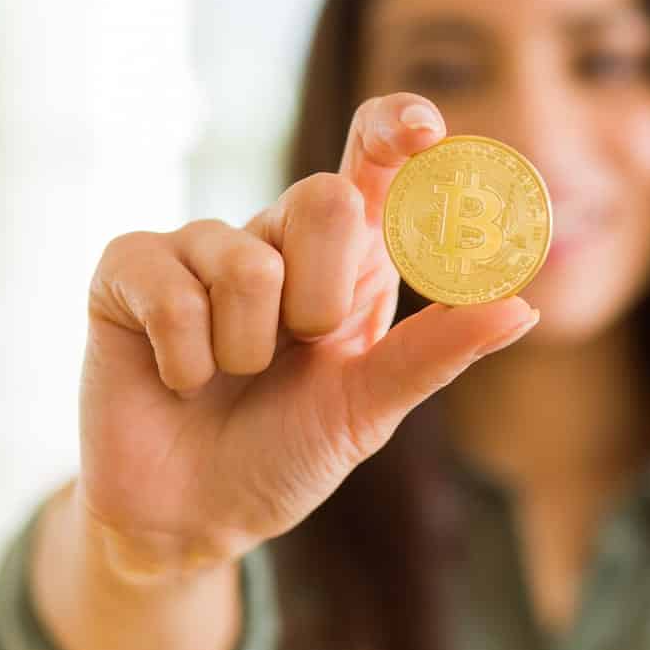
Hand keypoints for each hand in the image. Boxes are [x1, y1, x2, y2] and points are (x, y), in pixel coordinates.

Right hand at [73, 93, 537, 579]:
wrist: (191, 520)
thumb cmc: (284, 456)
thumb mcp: (370, 410)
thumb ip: (438, 353)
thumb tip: (522, 305)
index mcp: (346, 260)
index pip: (374, 161)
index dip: (396, 129)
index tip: (424, 132)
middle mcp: (275, 238)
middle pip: (323, 198)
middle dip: (323, 297)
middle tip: (300, 348)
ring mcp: (197, 248)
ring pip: (247, 260)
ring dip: (247, 350)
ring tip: (230, 378)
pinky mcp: (126, 270)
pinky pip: (171, 289)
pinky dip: (185, 357)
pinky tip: (178, 380)